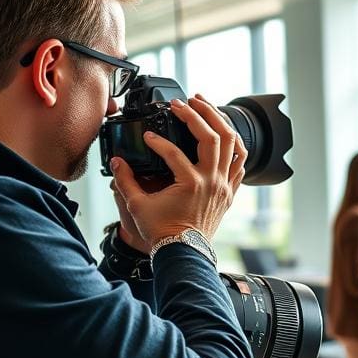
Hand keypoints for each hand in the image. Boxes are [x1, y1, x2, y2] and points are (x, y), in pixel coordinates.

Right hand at [110, 95, 246, 244]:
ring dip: (220, 122)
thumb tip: (116, 162)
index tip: (146, 138)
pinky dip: (233, 145)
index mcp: (190, 183)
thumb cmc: (164, 233)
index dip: (157, 140)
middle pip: (213, 136)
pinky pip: (240, 162)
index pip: (173, 150)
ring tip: (206, 108)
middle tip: (184, 102)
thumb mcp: (138, 206)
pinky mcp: (229, 192)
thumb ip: (125, 180)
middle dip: (198, 113)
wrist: (184, 254)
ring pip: (232, 144)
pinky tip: (223, 135)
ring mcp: (224, 186)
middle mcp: (212, 182)